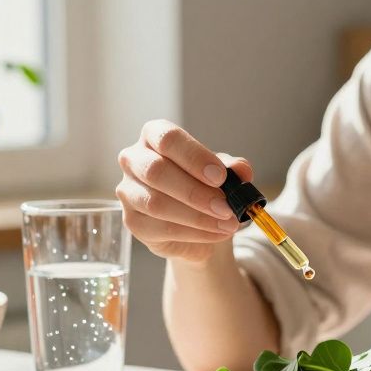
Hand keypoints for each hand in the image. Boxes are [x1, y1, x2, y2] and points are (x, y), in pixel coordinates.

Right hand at [115, 120, 253, 261]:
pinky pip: (161, 228)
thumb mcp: (223, 173)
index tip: (220, 176)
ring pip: (156, 204)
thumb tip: (242, 170)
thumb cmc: (205, 186)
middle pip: (156, 171)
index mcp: (154, 136)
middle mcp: (134, 160)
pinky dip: (194, 233)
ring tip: (227, 223)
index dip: (194, 157)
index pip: (168, 138)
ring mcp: (128, 191)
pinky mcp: (132, 221)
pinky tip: (216, 233)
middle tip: (226, 207)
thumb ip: (232, 168)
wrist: (197, 223)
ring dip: (197, 217)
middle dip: (195, 192)